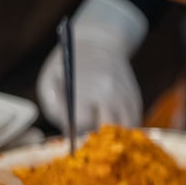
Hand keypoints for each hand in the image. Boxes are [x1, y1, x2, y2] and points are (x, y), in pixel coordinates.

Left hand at [36, 0, 147, 132]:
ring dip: (113, 139)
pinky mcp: (135, 98)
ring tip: (101, 139)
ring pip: (124, 131)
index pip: (82, 126)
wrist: (99, 41)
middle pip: (105, 132)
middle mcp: (109, 95)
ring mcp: (125, 97)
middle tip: (85, 142)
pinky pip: (133, 123)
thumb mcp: (50, 84)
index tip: (71, 139)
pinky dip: (123, 130)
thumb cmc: (68, 65)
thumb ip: (57, 111)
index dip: (74, 135)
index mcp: (84, 91)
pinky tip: (112, 130)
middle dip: (95, 140)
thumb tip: (70, 136)